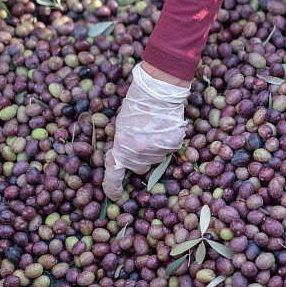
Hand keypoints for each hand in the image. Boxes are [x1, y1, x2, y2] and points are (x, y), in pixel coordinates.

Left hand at [102, 62, 190, 199]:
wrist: (158, 90)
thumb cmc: (136, 104)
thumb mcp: (121, 126)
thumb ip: (122, 145)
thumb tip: (123, 160)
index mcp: (121, 146)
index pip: (114, 175)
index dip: (112, 188)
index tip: (113, 195)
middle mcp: (139, 152)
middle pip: (139, 168)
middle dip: (138, 160)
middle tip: (141, 142)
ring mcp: (157, 149)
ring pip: (155, 160)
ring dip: (153, 151)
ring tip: (153, 131)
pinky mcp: (173, 144)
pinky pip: (168, 151)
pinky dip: (166, 143)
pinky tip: (164, 129)